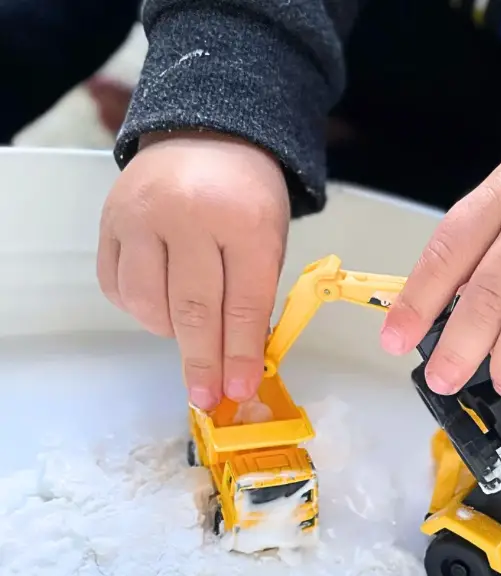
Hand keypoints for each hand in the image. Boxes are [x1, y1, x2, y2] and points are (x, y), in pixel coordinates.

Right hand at [97, 131, 289, 409]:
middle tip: (205, 396)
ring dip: (169, 333)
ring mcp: (141, 216)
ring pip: (148, 302)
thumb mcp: (270, 239)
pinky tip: (159, 309)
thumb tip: (239, 361)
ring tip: (188, 335)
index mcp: (245, 221)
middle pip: (193, 309)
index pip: (244, 303)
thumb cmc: (248, 197)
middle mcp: (188, 216)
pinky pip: (117, 285)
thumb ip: (255, 295)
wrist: (209, 135)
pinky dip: (139, 309)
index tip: (239, 390)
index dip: (241, 354)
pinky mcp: (110, 220)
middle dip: (203, 361)